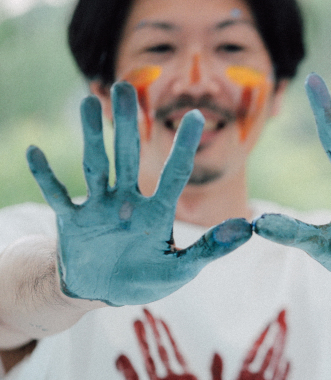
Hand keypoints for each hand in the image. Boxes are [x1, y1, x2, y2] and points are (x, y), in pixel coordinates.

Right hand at [27, 82, 251, 305]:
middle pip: (128, 156)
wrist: (104, 294)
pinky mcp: (72, 221)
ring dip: (92, 136)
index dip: (184, 146)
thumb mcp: (182, 269)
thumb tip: (247, 229)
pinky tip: (34, 151)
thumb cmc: (147, 278)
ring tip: (88, 102)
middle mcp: (128, 201)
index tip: (196, 115)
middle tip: (126, 85)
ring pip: (95, 165)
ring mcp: (98, 208)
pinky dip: (45, 176)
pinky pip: (56, 194)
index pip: (174, 173)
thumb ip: (212, 249)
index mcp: (157, 211)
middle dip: (126, 123)